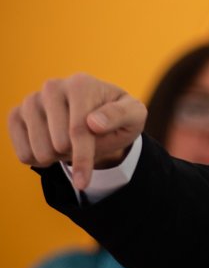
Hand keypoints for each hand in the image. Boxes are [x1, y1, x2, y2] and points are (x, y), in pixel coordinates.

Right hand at [8, 74, 146, 190]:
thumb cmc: (118, 116)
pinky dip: (38, 160)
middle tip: (85, 144)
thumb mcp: (133, 115)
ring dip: (57, 158)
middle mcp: (52, 87)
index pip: (78, 130)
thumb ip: (120, 115)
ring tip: (69, 143)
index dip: (83, 158)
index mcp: (81, 84)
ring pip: (38, 150)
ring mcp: (32, 101)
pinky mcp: (16, 115)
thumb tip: (94, 123)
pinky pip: (23, 153)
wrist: (97, 117)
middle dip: (73, 154)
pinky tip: (51, 147)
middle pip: (57, 143)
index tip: (84, 182)